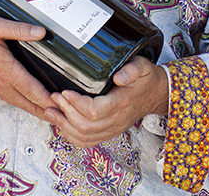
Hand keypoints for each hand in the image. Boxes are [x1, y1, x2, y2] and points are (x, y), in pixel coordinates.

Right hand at [0, 1, 54, 119]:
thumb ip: (19, 29)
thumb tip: (41, 32)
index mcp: (5, 70)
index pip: (32, 89)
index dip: (48, 99)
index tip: (63, 107)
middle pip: (27, 102)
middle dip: (45, 112)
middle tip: (62, 120)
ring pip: (18, 103)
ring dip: (35, 110)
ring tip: (50, 116)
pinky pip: (9, 99)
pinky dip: (22, 104)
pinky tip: (26, 104)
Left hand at [47, 55, 169, 146]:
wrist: (156, 94)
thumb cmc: (146, 79)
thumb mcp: (143, 67)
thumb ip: (132, 70)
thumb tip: (119, 76)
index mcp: (121, 104)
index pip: (94, 111)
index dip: (75, 104)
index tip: (64, 92)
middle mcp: (116, 120)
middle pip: (85, 126)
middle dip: (65, 113)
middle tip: (54, 98)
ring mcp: (112, 129)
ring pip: (84, 137)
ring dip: (64, 126)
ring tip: (51, 111)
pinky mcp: (109, 132)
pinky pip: (88, 141)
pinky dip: (71, 135)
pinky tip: (61, 124)